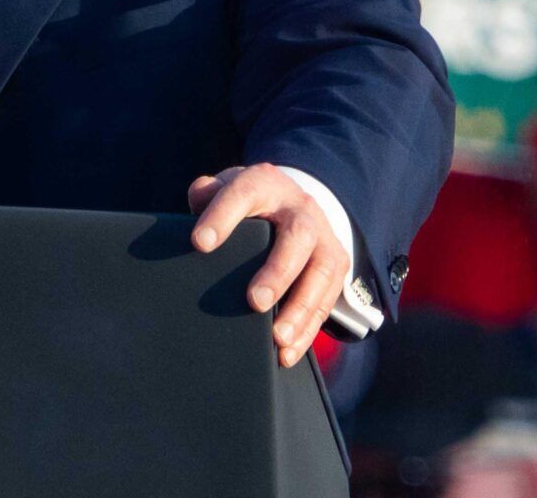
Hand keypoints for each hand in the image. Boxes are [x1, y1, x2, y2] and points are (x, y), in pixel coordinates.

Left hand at [187, 164, 349, 367]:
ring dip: (300, 309)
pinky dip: (308, 328)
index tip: (199, 244)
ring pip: (321, 273)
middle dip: (278, 272)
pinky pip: (328, 299)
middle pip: (297, 237)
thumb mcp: (227, 187)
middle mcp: (301, 209)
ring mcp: (325, 237)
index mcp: (265, 185)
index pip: (243, 194)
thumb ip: (208, 193)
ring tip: (277, 339)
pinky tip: (288, 352)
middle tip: (254, 301)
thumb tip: (199, 197)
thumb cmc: (249, 202)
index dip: (222, 217)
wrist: (292, 200)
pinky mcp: (337, 265)